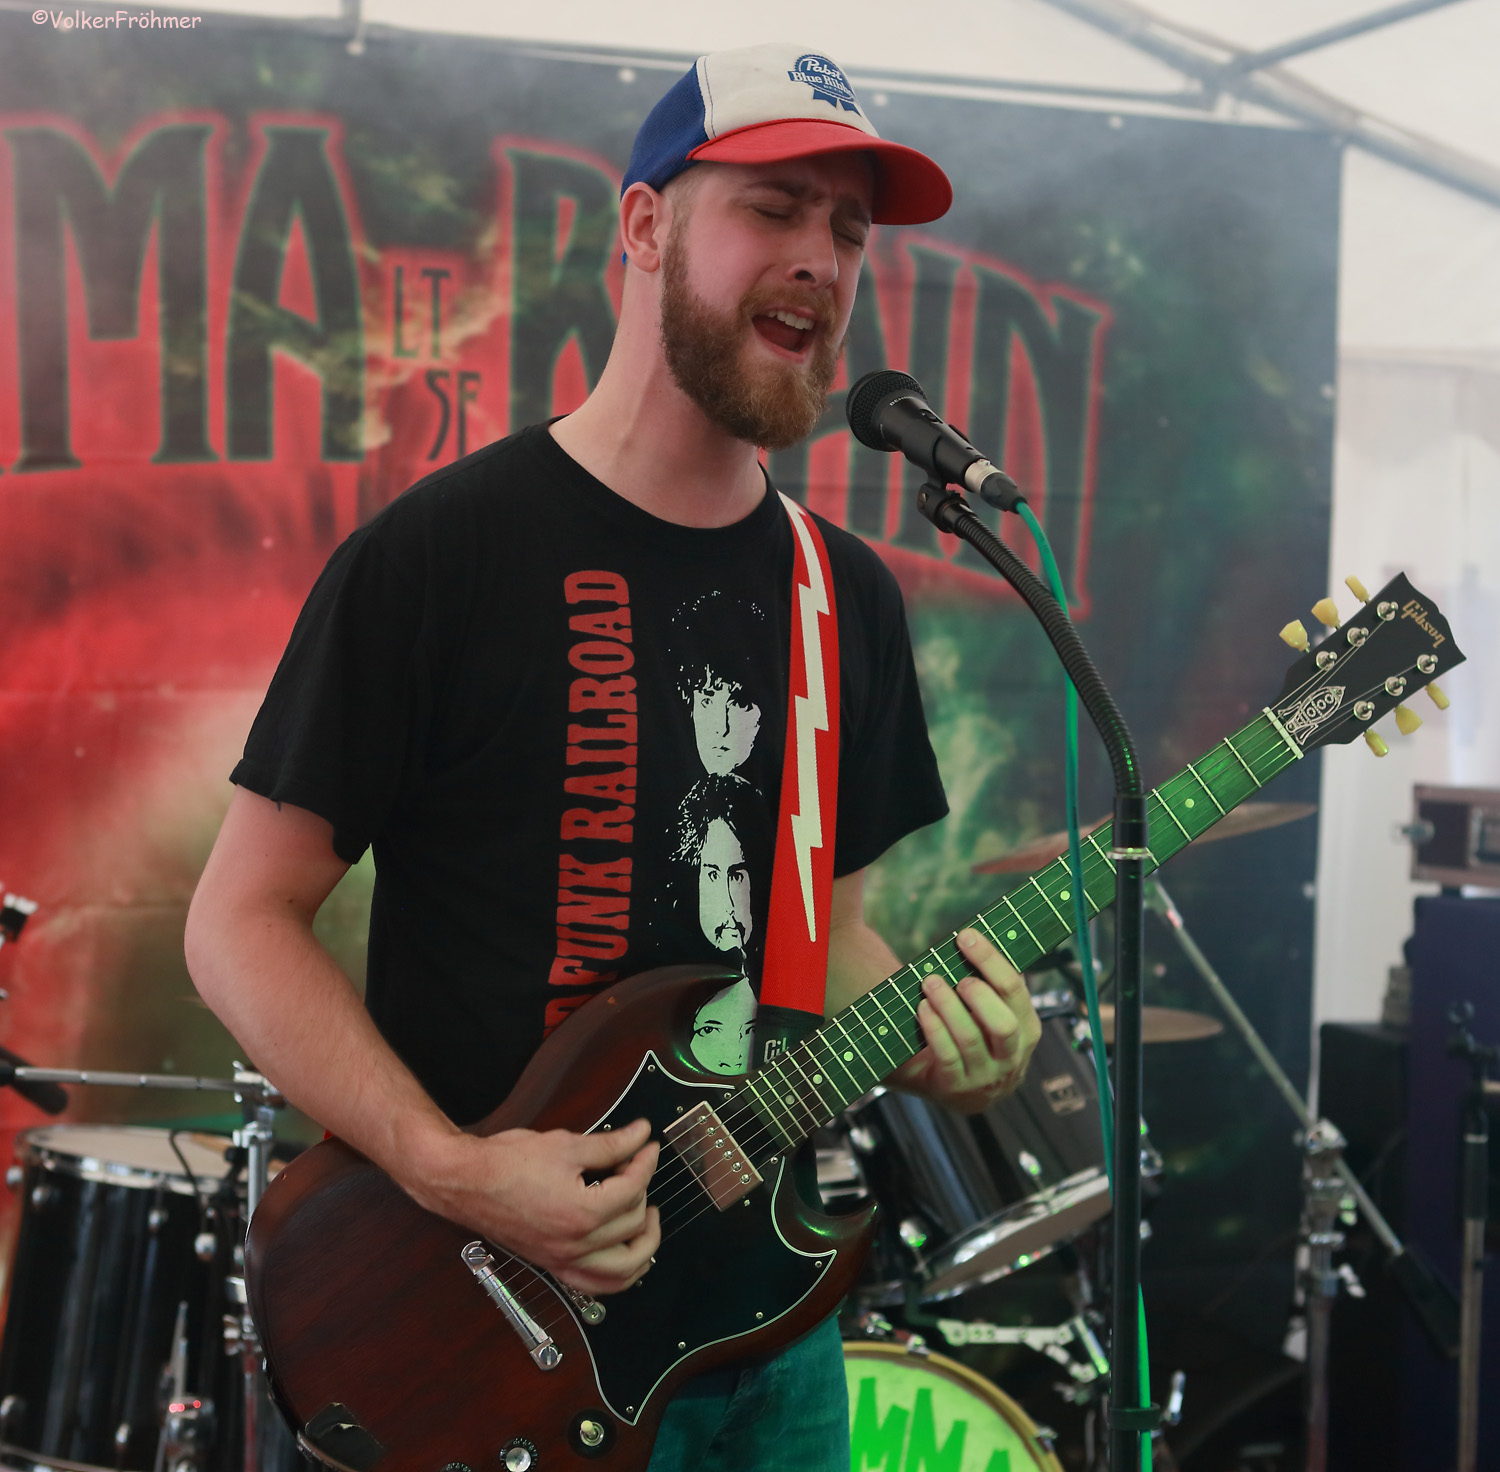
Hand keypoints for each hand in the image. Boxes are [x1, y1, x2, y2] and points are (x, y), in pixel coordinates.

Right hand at [410, 1118, 660, 1295]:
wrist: (465, 1181)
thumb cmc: (506, 1163)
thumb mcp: (566, 1144)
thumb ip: (611, 1144)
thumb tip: (640, 1135)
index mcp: (582, 1213)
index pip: (633, 1188)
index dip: (645, 1159)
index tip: (646, 1144)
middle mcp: (575, 1245)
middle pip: (633, 1223)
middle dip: (643, 1190)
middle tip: (637, 1166)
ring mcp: (563, 1260)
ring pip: (623, 1271)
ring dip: (644, 1246)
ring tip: (647, 1218)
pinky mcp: (552, 1265)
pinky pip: (596, 1285)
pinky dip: (619, 1275)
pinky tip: (625, 1253)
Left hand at [891, 928, 1041, 1113]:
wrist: (956, 1089)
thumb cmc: (974, 1039)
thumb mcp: (993, 1016)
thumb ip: (993, 987)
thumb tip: (976, 940)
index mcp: (1026, 1030)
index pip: (1015, 990)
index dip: (990, 960)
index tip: (966, 937)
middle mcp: (1011, 1057)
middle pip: (1003, 1023)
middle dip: (977, 993)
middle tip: (956, 976)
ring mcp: (985, 1076)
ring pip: (970, 1038)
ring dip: (948, 1005)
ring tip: (930, 983)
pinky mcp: (956, 1088)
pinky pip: (947, 1055)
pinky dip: (934, 1028)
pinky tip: (923, 1008)